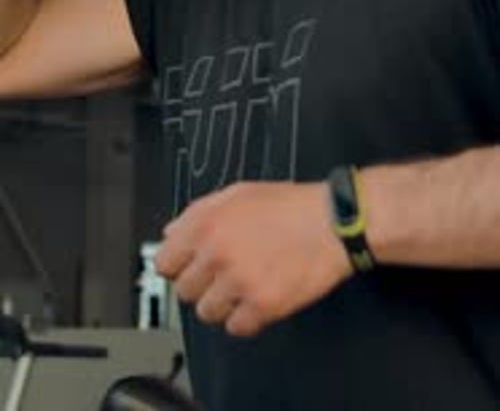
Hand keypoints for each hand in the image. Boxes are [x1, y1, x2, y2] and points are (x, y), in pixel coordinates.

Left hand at [155, 181, 351, 337]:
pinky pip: (236, 327)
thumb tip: (172, 234)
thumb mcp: (238, 194)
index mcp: (207, 223)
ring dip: (223, 304)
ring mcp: (239, 281)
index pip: (165, 261)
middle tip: (222, 275)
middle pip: (184, 290)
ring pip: (207, 312)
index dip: (178, 265)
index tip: (188, 267)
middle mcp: (218, 252)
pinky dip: (246, 318)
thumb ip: (198, 213)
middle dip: (202, 284)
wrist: (333, 222)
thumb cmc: (292, 206)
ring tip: (243, 286)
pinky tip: (258, 298)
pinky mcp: (262, 305)